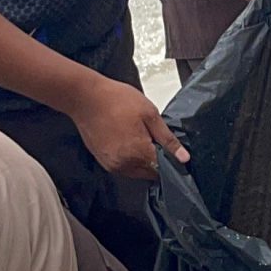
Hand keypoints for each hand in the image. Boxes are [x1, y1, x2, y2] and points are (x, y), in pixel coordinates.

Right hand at [69, 77, 187, 180]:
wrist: (86, 97)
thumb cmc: (117, 100)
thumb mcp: (149, 114)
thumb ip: (167, 139)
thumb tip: (183, 158)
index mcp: (138, 153)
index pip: (163, 169)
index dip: (171, 160)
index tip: (172, 150)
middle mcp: (124, 165)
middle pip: (149, 172)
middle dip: (156, 160)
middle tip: (152, 137)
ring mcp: (111, 165)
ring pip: (136, 171)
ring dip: (142, 160)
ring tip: (137, 135)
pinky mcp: (103, 161)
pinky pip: (123, 167)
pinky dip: (129, 158)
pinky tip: (127, 139)